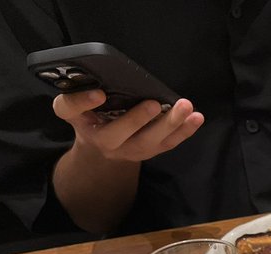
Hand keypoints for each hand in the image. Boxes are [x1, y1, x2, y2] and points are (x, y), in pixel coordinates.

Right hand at [53, 89, 203, 162]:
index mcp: (82, 123)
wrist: (102, 146)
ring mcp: (130, 150)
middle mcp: (105, 142)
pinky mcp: (151, 151)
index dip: (84, 102)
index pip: (74, 111)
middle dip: (137, 119)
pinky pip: (169, 143)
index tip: (98, 94)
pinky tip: (196, 118)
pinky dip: (184, 131)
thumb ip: (76, 96)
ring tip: (185, 107)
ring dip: (170, 124)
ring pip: (150, 141)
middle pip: (120, 133)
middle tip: (154, 104)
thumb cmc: (90, 116)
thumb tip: (96, 85)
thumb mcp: (74, 106)